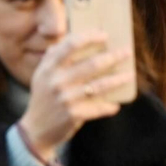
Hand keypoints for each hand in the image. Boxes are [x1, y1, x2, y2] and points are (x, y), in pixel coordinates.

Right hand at [18, 31, 134, 150]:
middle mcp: (57, 81)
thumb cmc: (43, 98)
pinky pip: (97, 108)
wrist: (35, 131)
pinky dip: (108, 107)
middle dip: (113, 56)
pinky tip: (116, 105)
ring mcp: (66, 98)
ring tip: (130, 75)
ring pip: (99, 86)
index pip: (71, 44)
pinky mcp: (73, 115)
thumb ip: (53, 56)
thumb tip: (71, 37)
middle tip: (127, 51)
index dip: (90, 37)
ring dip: (118, 80)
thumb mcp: (41, 75)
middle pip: (92, 64)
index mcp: (49, 67)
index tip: (104, 34)